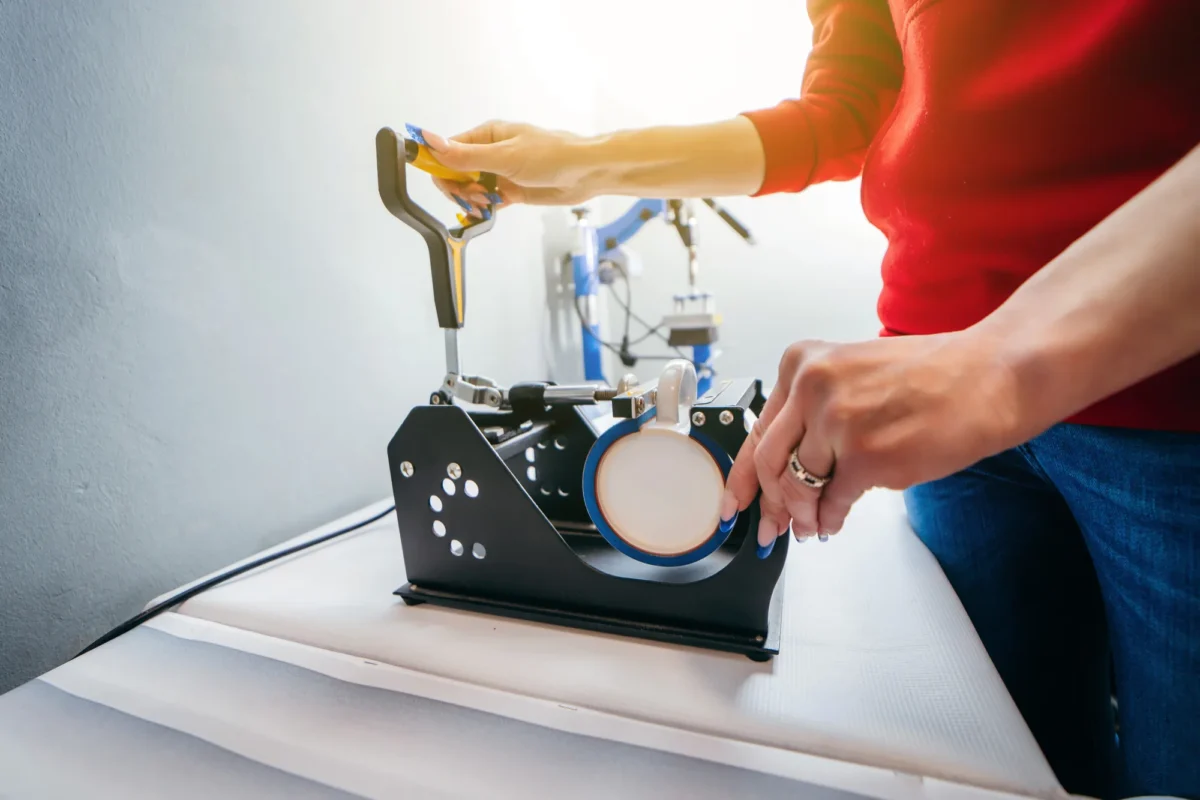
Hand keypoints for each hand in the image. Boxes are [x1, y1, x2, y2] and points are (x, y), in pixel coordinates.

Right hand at [419, 121, 597, 212]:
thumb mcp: (504, 156)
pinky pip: (487, 201)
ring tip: (488, 203)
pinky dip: (485, 208)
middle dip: (459, 189)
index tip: (448, 186)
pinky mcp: (511, 190)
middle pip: (455, 174)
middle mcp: (489, 152)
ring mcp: (500, 172)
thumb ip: (465, 155)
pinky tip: (491, 210)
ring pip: (470, 190)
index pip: (447, 151)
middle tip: (477, 197)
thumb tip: (428, 141)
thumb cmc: (551, 155)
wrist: (586, 173)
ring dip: (472, 200)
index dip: (441, 169)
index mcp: (485, 136)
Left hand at [720, 331, 1027, 551]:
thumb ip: (813, 413)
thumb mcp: (853, 374)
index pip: (759, 430)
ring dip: (803, 516)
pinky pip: (833, 502)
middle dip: (771, 505)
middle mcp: (812, 387)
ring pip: (798, 486)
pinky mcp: (867, 457)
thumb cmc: (933, 375)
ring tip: (811, 527)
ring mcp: (837, 422)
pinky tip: (833, 523)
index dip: (743, 476)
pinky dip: (830, 518)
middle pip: (770, 463)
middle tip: (773, 526)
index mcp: (803, 362)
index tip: (734, 501)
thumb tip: (785, 470)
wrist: (992, 374)